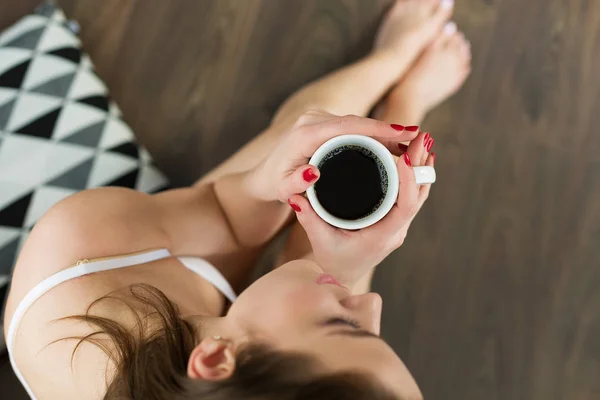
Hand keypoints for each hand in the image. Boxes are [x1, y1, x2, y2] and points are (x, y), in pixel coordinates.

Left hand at [248, 111, 417, 202]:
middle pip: (357, 121)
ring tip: (411, 142)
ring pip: (356, 122)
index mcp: (306, 132)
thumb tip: (313, 173)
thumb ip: (295, 183)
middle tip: (418, 139)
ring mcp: (317, 118)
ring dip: (383, 130)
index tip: (404, 134)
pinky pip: (351, 125)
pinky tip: (391, 140)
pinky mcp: (322, 122)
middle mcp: (312, 119)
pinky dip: (372, 132)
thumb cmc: (275, 186)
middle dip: (388, 129)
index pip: (348, 126)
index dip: (378, 129)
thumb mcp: (283, 190)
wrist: (263, 177)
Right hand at [287, 131, 434, 287]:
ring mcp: (398, 226)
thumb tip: (296, 196)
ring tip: (423, 141)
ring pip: (418, 194)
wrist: (339, 276)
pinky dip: (414, 176)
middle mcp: (395, 231)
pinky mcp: (395, 221)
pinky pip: (411, 196)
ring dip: (421, 168)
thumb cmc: (330, 260)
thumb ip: (308, 218)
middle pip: (417, 195)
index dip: (408, 180)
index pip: (404, 206)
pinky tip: (415, 158)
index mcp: (381, 236)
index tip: (405, 156)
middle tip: (422, 137)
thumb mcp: (318, 239)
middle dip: (420, 165)